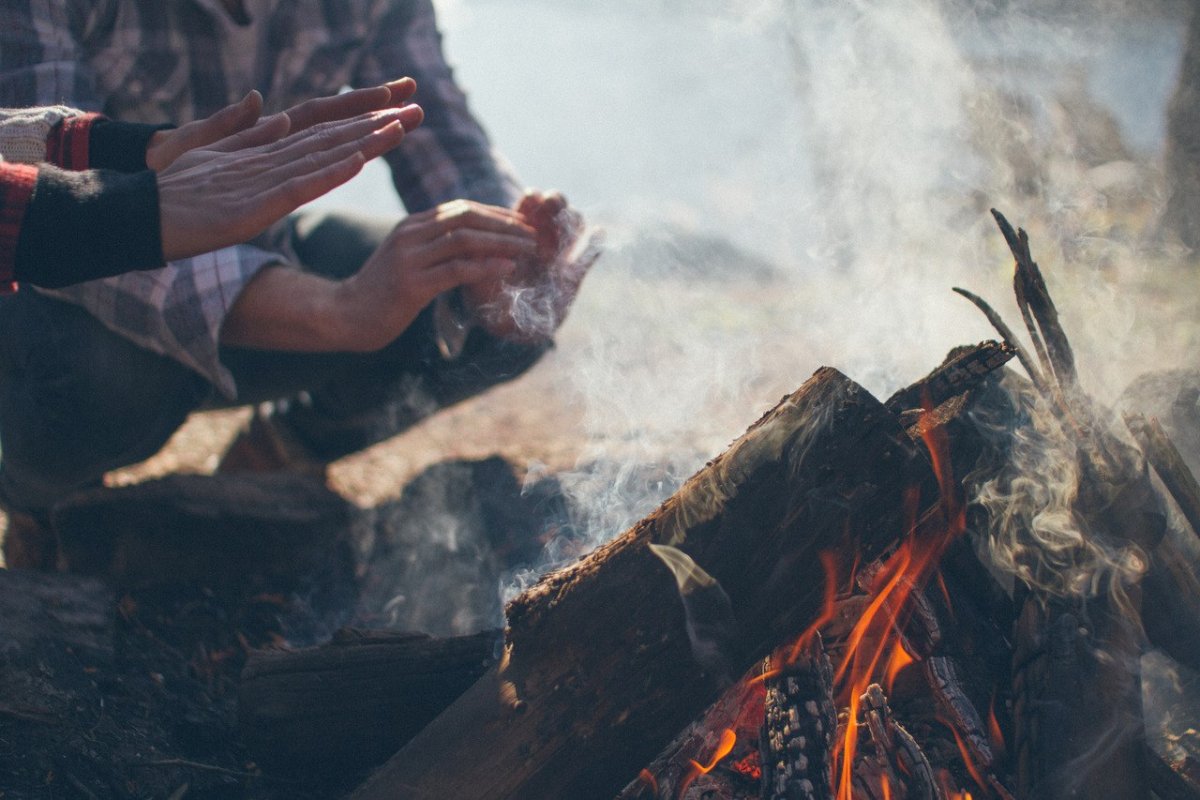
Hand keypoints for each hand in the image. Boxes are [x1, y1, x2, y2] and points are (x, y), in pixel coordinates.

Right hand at [153, 82, 423, 260]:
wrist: (136, 216)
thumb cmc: (170, 192)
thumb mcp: (208, 158)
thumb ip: (239, 131)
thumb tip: (266, 105)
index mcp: (262, 149)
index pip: (321, 128)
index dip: (359, 117)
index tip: (395, 108)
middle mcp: (267, 156)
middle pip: (332, 135)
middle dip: (377, 122)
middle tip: (419, 108)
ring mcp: (261, 177)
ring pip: (322, 155)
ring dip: (364, 142)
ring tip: (402, 127)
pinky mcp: (253, 203)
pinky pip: (298, 185)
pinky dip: (329, 172)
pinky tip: (358, 161)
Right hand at [323, 200, 539, 351]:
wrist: (346, 315)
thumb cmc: (383, 293)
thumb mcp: (408, 260)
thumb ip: (433, 248)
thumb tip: (471, 244)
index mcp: (412, 225)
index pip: (461, 209)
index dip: (497, 214)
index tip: (525, 224)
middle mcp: (410, 234)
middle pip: (466, 217)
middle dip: (505, 224)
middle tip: (535, 235)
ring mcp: (409, 258)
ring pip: (465, 239)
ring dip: (502, 242)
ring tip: (529, 250)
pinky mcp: (411, 284)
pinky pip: (456, 270)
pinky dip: (486, 267)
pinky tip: (508, 269)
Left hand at [462, 190, 599, 342]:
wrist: (511, 329)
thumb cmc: (489, 305)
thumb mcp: (480, 286)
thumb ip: (481, 271)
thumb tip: (475, 252)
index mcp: (519, 237)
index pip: (530, 209)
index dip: (533, 200)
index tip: (532, 197)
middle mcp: (541, 241)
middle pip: (556, 210)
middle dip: (556, 202)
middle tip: (551, 202)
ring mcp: (560, 257)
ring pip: (574, 227)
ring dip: (573, 220)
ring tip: (566, 223)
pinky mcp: (574, 277)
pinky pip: (589, 255)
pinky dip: (596, 244)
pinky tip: (599, 234)